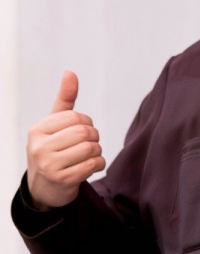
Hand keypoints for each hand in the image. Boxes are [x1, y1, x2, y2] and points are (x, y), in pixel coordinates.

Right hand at [26, 71, 105, 210]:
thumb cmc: (53, 150)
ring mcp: (49, 166)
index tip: (82, 130)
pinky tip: (91, 167)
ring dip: (97, 151)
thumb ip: (65, 99)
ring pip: (91, 149)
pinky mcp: (62, 181)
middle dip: (94, 137)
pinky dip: (99, 164)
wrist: (43, 188)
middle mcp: (40, 148)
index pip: (75, 117)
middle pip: (85, 133)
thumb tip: (70, 72)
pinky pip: (93, 165)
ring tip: (89, 155)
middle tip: (90, 143)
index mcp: (38, 130)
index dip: (87, 122)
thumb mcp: (54, 124)